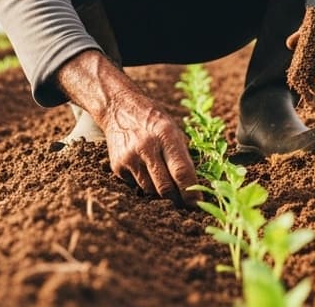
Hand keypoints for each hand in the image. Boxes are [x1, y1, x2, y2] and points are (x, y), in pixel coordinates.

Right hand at [101, 90, 200, 207]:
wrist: (118, 109)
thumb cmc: (152, 120)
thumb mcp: (173, 129)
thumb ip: (182, 155)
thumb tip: (195, 185)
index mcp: (166, 135)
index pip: (181, 171)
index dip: (191, 192)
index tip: (197, 204)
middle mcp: (146, 146)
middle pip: (165, 187)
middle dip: (177, 199)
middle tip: (184, 204)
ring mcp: (130, 157)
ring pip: (150, 190)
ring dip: (160, 193)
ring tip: (165, 185)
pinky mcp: (117, 166)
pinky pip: (136, 186)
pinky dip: (144, 184)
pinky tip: (145, 170)